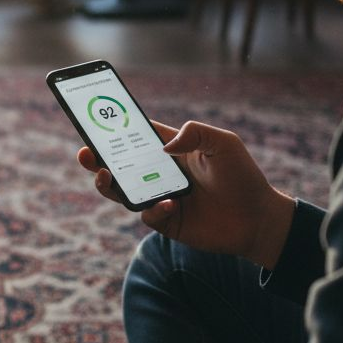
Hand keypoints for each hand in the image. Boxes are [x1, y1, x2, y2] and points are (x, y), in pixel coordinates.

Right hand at [78, 119, 295, 267]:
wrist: (258, 219)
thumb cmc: (242, 176)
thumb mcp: (223, 143)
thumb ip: (195, 133)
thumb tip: (163, 146)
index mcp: (170, 149)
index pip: (135, 135)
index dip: (115, 128)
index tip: (95, 120)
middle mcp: (160, 173)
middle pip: (119, 164)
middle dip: (97, 158)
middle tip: (84, 153)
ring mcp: (160, 197)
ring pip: (123, 191)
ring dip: (109, 184)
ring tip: (103, 176)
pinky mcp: (166, 222)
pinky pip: (147, 215)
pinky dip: (151, 209)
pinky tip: (168, 205)